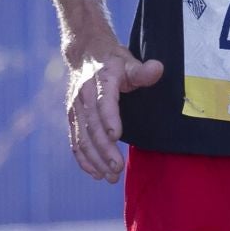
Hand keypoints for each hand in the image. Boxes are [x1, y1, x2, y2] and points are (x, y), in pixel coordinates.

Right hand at [65, 42, 163, 182]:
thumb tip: (158, 69)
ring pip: (82, 137)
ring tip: (110, 177)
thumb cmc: (114, 60)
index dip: (109, 118)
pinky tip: (95, 173)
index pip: (104, 101)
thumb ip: (142, 70)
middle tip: (117, 168)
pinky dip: (83, 158)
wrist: (85, 53)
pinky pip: (75, 140)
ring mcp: (75, 107)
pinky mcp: (72, 117)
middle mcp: (84, 95)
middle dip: (103, 149)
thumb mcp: (129, 61)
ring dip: (95, 159)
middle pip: (92, 125)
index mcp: (101, 79)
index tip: (117, 136)